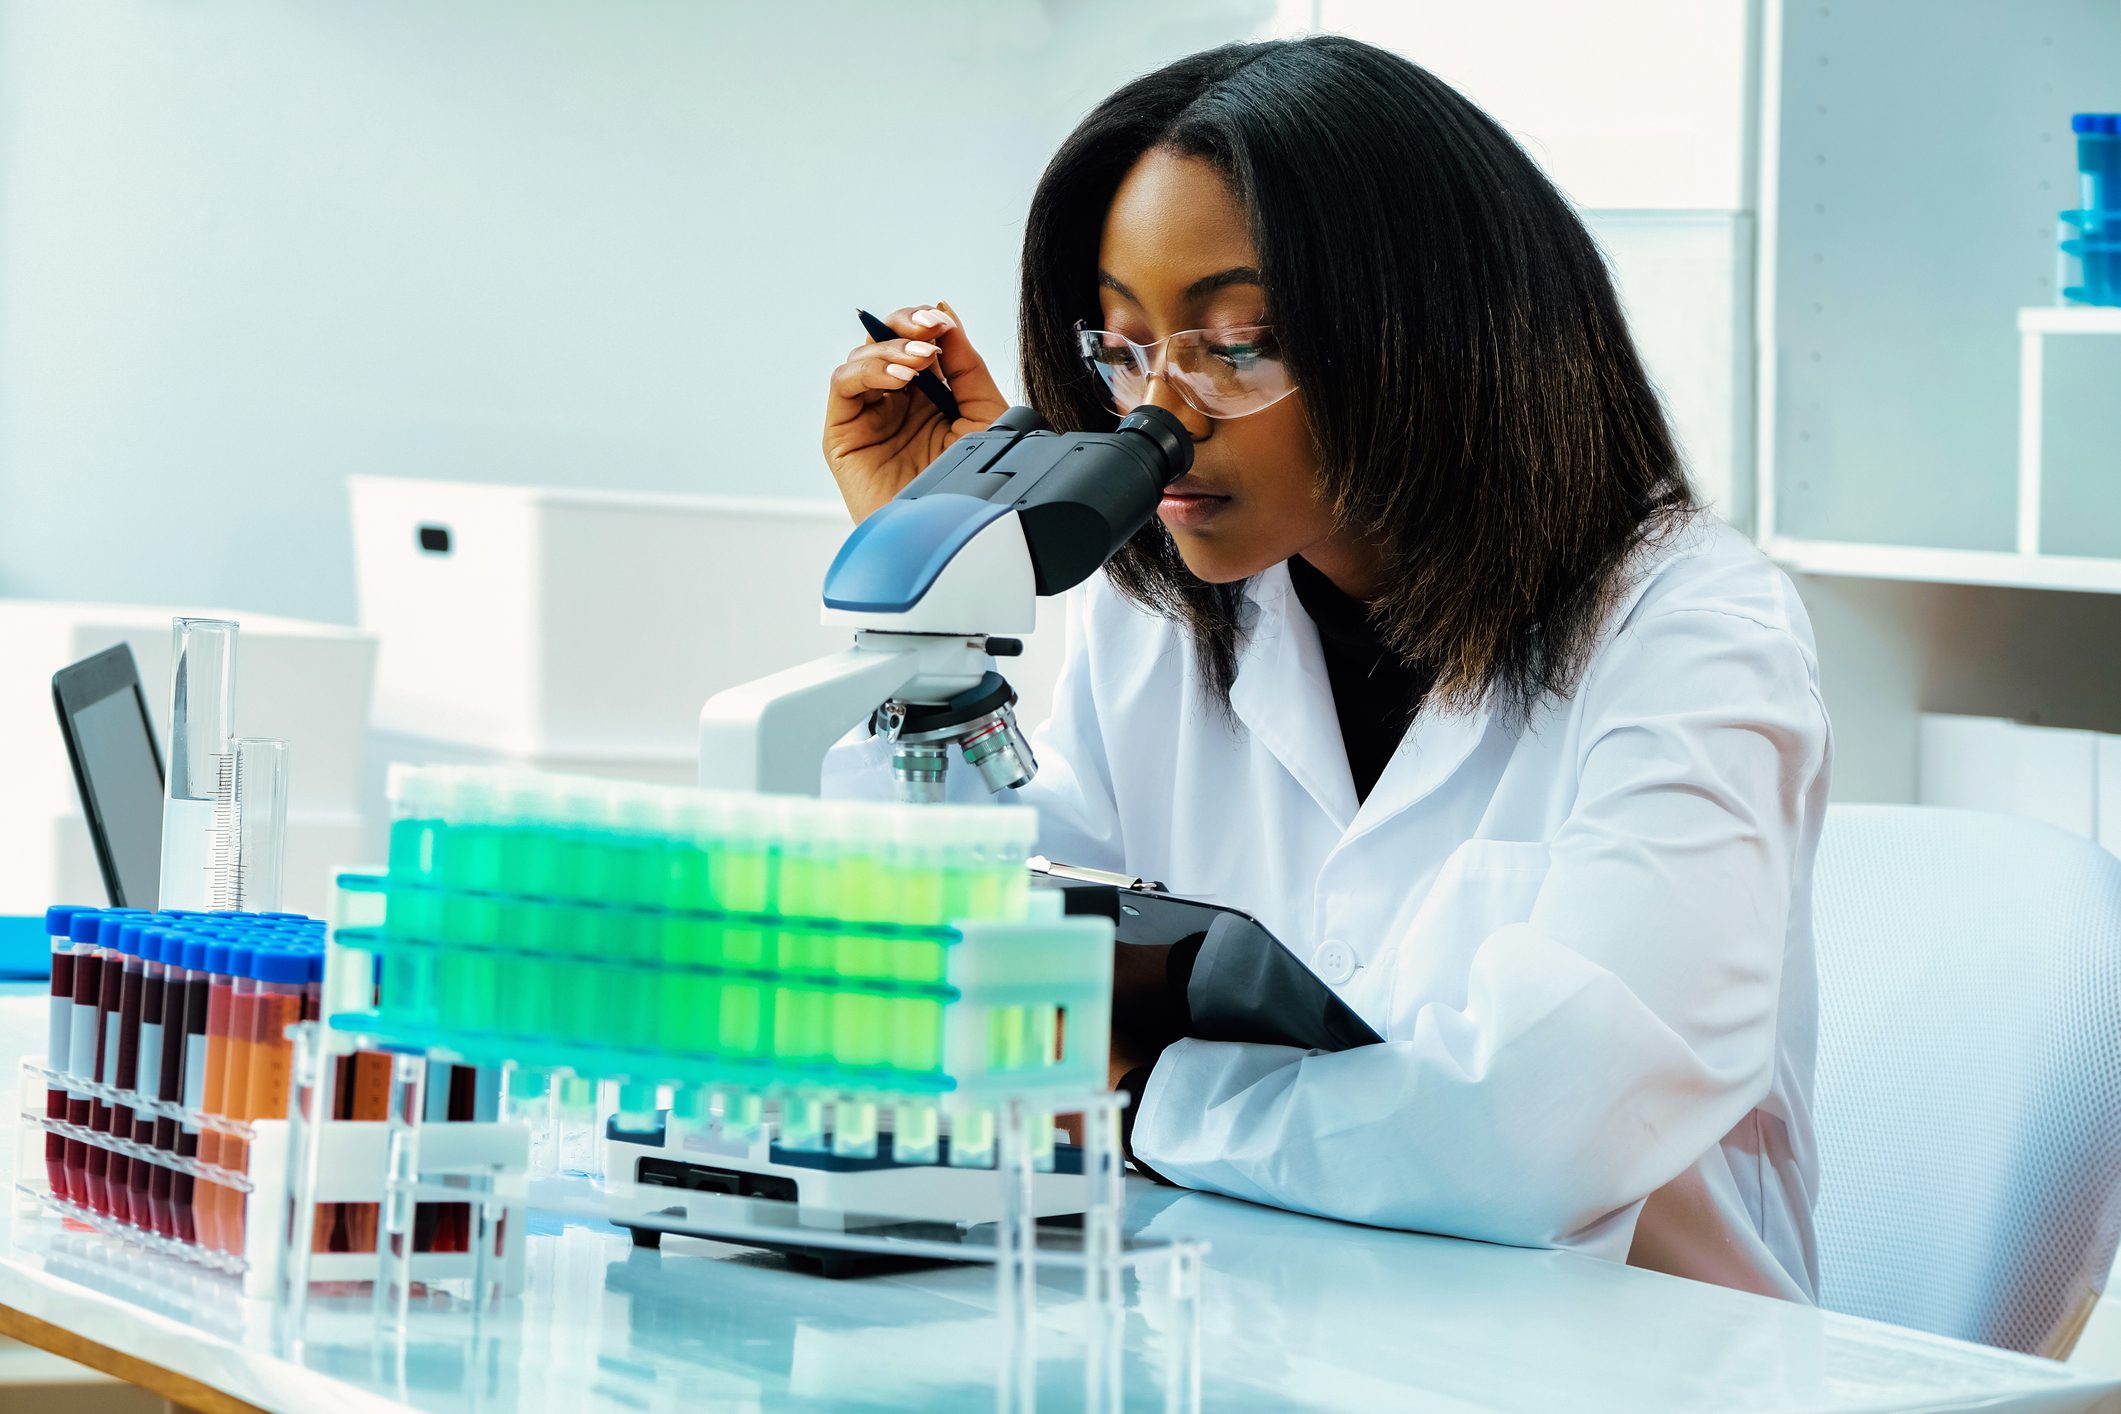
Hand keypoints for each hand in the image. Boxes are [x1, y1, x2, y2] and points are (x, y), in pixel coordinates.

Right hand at [822, 301, 1009, 522]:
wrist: (955, 536)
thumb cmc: (973, 490)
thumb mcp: (985, 416)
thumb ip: (967, 365)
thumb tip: (946, 315)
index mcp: (930, 398)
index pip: (917, 344)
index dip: (925, 326)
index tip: (942, 322)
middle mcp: (896, 404)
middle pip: (885, 343)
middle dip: (905, 326)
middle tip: (928, 327)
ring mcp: (868, 418)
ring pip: (862, 359)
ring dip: (890, 350)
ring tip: (920, 362)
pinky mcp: (843, 436)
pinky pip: (843, 385)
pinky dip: (868, 371)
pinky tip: (900, 379)